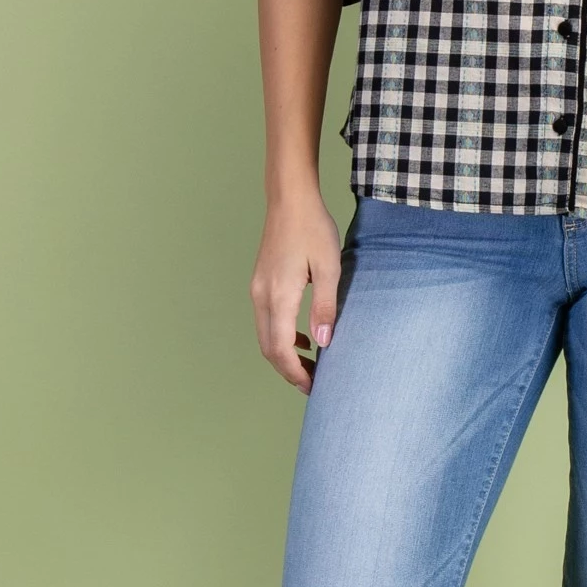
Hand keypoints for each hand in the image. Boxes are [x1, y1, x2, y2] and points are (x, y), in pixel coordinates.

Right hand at [251, 184, 344, 392]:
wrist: (289, 198)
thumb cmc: (312, 228)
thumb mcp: (328, 267)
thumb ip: (324, 306)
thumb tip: (323, 343)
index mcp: (278, 296)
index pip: (281, 349)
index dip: (295, 373)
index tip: (314, 387)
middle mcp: (261, 296)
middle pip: (269, 348)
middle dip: (289, 370)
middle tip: (313, 384)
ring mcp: (258, 289)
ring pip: (265, 336)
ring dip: (285, 355)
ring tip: (311, 365)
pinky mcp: (260, 282)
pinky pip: (267, 320)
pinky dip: (282, 337)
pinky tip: (304, 337)